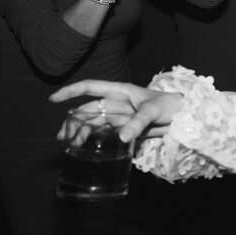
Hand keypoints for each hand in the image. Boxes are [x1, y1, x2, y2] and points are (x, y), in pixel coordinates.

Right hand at [50, 80, 182, 143]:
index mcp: (120, 91)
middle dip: (73, 121)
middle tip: (63, 136)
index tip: (54, 99)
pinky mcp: (123, 128)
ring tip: (70, 144)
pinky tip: (84, 147)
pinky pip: (103, 133)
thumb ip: (138, 123)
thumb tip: (122, 138)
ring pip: (93, 123)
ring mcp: (118, 116)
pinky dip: (92, 139)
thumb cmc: (168, 105)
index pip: (90, 87)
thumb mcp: (153, 111)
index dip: (71, 91)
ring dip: (80, 132)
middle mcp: (116, 103)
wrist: (181, 118)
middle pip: (88, 110)